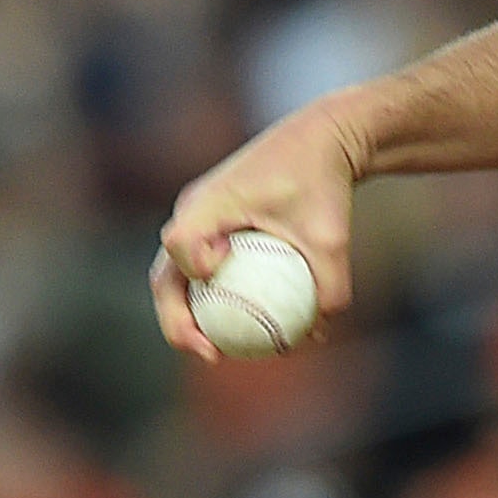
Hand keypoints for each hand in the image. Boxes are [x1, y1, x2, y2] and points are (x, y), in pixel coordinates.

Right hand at [150, 96, 369, 362]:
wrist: (318, 143)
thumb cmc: (324, 183)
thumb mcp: (334, 236)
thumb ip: (330, 285)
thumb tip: (318, 332)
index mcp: (211, 202)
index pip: (181, 241)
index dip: (191, 266)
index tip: (219, 277)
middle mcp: (193, 210)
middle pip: (163, 274)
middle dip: (175, 321)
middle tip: (209, 354)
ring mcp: (197, 221)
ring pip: (176, 279)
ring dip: (189, 318)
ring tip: (218, 352)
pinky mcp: (209, 229)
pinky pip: (201, 274)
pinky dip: (213, 303)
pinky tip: (244, 333)